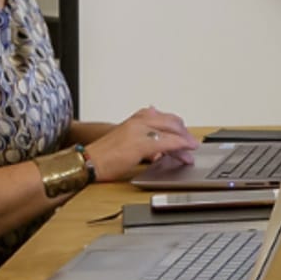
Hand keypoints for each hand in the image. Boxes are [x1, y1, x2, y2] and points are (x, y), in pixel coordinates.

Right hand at [80, 107, 199, 181]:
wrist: (88, 161)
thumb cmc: (105, 154)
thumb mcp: (127, 138)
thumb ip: (143, 136)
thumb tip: (159, 146)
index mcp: (137, 118)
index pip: (166, 118)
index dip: (179, 128)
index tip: (186, 137)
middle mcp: (139, 121)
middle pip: (172, 123)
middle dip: (184, 134)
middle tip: (192, 146)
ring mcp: (140, 131)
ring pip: (171, 132)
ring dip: (184, 142)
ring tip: (191, 153)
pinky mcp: (139, 144)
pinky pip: (166, 143)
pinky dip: (179, 146)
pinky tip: (185, 152)